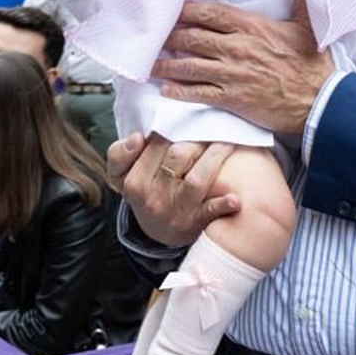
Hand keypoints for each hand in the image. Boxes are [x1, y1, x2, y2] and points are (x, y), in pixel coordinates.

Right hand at [108, 132, 240, 247]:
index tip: (189, 119)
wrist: (158, 235)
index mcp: (135, 181)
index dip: (176, 128)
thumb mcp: (121, 176)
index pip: (157, 144)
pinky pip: (209, 212)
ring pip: (196, 179)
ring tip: (230, 142)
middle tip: (215, 126)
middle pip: (178, 156)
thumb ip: (119, 153)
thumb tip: (137, 136)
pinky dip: (222, 204)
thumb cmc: (145, 193)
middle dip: (198, 139)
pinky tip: (235, 198)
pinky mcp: (194, 224)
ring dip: (216, 158)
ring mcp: (175, 211)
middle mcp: (153, 196)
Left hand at [149, 0, 333, 134]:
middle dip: (171, 37)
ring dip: (167, 65)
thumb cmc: (312, 64)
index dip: (187, 12)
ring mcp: (232, 74)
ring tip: (151, 65)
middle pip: (193, 37)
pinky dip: (179, 92)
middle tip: (156, 38)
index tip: (173, 12)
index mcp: (251, 26)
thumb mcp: (308, 23)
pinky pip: (198, 93)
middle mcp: (236, 47)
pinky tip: (166, 90)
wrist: (320, 102)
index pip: (209, 13)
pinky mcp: (232, 99)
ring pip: (190, 65)